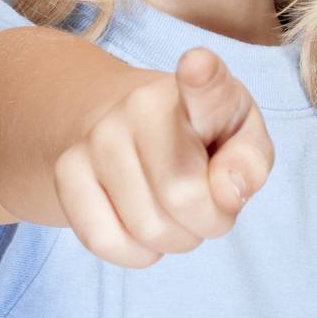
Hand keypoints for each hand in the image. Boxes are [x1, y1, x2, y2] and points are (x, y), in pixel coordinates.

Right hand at [51, 47, 274, 267]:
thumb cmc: (202, 138)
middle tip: (206, 203)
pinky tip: (140, 224)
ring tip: (174, 209)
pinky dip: (134, 253)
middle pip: (184, 197)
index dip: (202, 76)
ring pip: (147, 229)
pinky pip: (104, 241)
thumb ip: (250, 162)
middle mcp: (142, 103)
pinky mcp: (67, 170)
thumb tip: (228, 191)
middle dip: (207, 221)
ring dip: (174, 238)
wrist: (129, 126)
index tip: (198, 64)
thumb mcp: (242, 138)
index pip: (204, 83)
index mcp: (201, 91)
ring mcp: (99, 135)